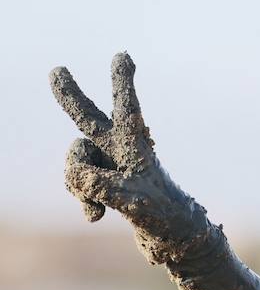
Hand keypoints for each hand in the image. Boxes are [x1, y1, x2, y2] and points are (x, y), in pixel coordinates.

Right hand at [50, 53, 207, 262]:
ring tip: (100, 205)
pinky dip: (82, 198)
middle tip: (58, 70)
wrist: (170, 234)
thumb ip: (100, 185)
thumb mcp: (132, 199)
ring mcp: (108, 162)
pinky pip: (75, 181)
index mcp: (135, 144)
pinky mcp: (101, 179)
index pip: (128, 107)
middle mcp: (119, 147)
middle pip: (88, 116)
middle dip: (71, 95)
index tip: (124, 54)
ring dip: (79, 184)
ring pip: (74, 161)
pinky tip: (96, 216)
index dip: (123, 82)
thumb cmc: (161, 213)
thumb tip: (76, 174)